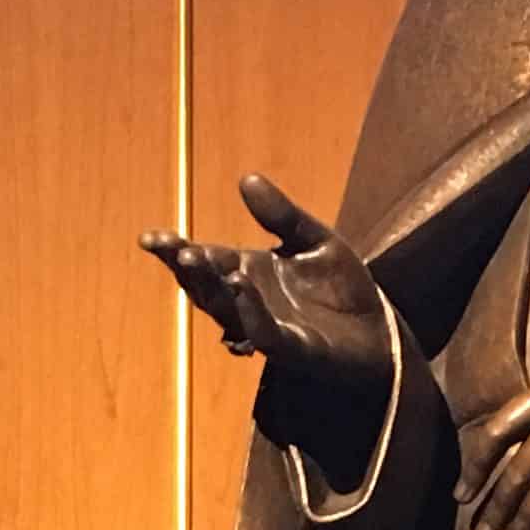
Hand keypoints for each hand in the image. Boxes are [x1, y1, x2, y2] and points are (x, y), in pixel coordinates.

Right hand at [143, 174, 391, 483]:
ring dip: (212, 287)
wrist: (380, 332)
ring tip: (198, 259)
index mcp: (248, 273)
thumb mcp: (314, 240)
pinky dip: (250, 312)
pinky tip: (240, 287)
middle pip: (207, 287)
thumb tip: (247, 178)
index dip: (175, 250)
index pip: (205, 259)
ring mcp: (268, 329)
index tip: (150, 238)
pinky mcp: (295, 351)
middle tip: (175, 249)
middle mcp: (250, 303)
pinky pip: (265, 335)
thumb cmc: (343, 289)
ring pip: (228, 311)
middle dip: (188, 268)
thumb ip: (281, 216)